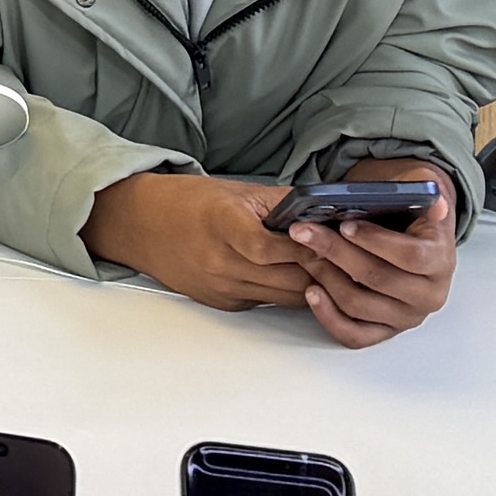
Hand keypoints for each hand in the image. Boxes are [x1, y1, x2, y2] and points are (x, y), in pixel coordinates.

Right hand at [85, 170, 321, 314]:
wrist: (141, 226)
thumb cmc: (186, 203)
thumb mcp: (236, 192)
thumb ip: (281, 204)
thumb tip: (325, 208)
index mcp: (223, 226)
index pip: (276, 248)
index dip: (312, 247)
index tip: (336, 240)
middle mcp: (221, 263)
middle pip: (290, 279)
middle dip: (325, 271)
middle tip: (354, 259)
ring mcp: (222, 288)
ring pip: (287, 297)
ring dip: (314, 285)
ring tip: (339, 271)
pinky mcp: (225, 303)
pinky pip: (269, 301)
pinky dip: (290, 290)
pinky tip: (305, 278)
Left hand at [285, 192, 460, 347]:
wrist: (412, 243)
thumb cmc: (409, 217)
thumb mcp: (418, 198)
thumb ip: (422, 193)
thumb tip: (434, 198)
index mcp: (441, 261)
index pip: (411, 256)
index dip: (375, 241)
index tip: (345, 225)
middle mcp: (429, 296)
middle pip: (377, 279)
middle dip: (336, 252)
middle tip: (306, 232)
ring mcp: (406, 318)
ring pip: (360, 305)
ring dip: (326, 276)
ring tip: (305, 252)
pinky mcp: (385, 332)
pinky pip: (354, 335)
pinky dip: (328, 315)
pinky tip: (311, 290)